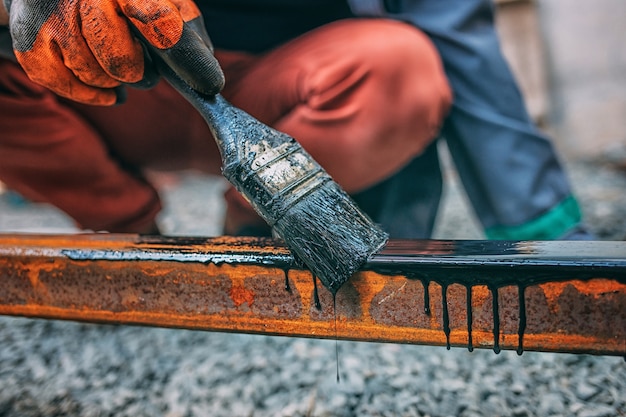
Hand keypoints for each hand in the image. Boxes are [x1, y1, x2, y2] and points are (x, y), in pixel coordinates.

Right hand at [5, 0, 223, 104]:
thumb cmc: (126, 0)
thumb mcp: (165, 4)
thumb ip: (189, 36)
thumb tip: (208, 80)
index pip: (160, 23)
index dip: (186, 57)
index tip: (209, 85)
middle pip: (121, 63)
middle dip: (140, 73)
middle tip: (142, 66)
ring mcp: (51, 14)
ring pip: (94, 76)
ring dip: (113, 80)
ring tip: (116, 62)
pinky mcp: (29, 38)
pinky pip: (63, 84)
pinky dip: (89, 93)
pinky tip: (104, 88)